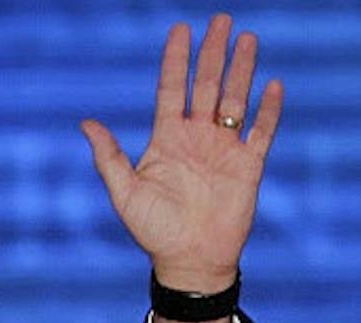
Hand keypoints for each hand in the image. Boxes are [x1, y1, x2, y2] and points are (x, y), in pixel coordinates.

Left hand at [80, 14, 282, 293]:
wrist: (189, 260)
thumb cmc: (152, 230)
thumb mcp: (124, 192)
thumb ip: (109, 156)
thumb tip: (87, 122)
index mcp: (166, 139)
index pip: (172, 90)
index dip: (175, 60)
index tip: (180, 29)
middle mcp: (197, 138)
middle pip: (207, 85)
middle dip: (212, 53)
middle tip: (220, 19)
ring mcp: (224, 149)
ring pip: (236, 99)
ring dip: (242, 69)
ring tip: (247, 38)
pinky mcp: (248, 165)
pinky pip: (262, 131)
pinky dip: (269, 109)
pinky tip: (273, 84)